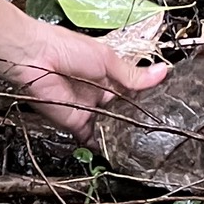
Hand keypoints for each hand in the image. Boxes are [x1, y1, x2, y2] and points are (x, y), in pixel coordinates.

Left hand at [0, 0, 167, 137]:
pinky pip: (93, 139)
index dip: (148, 101)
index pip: (132, 93)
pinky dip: (106, 147)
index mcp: (107, 77)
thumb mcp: (106, 59)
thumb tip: (163, 72)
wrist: (33, 58)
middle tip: (162, 133)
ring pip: (112, 128)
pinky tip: (123, 154)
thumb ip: (132, 74)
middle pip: (124, 113)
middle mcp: (100, 96)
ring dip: (125, 136)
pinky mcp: (77, 125)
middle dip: (139, 123)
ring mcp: (89, 112)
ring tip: (149, 147)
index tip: (169, 110)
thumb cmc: (67, 49)